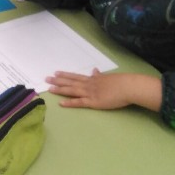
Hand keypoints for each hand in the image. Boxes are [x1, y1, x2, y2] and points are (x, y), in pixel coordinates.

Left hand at [46, 70, 161, 111]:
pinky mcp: (93, 102)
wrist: (128, 87)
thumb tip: (95, 70)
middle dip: (58, 80)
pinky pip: (79, 102)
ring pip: (72, 91)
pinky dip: (70, 103)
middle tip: (46, 78)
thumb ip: (100, 75)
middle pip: (70, 82)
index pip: (76, 76)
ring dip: (60, 89)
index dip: (66, 75)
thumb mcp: (108, 77)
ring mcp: (90, 93)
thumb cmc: (121, 82)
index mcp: (93, 79)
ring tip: (50, 88)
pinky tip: (61, 103)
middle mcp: (89, 85)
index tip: (56, 73)